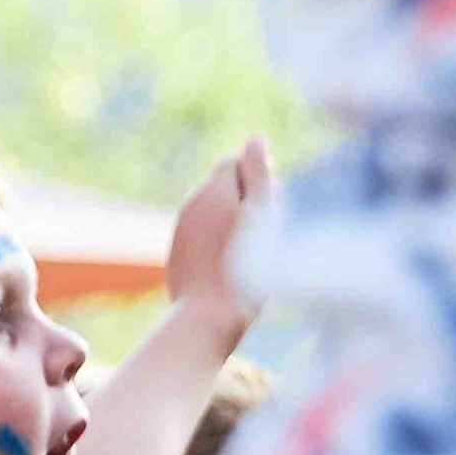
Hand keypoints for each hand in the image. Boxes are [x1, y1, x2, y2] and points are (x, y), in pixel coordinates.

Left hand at [166, 135, 273, 319]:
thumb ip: (259, 173)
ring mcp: (181, 231)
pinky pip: (203, 237)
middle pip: (224, 187)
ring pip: (213, 213)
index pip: (235, 162)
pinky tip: (235, 263)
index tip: (276, 197)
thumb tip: (256, 138)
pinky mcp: (179, 256)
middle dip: (247, 195)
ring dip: (234, 219)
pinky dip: (220, 241)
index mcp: (210, 190)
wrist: (208, 316)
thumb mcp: (262, 213)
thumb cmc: (245, 265)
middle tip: (270, 223)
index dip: (259, 174)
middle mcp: (190, 205)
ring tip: (256, 246)